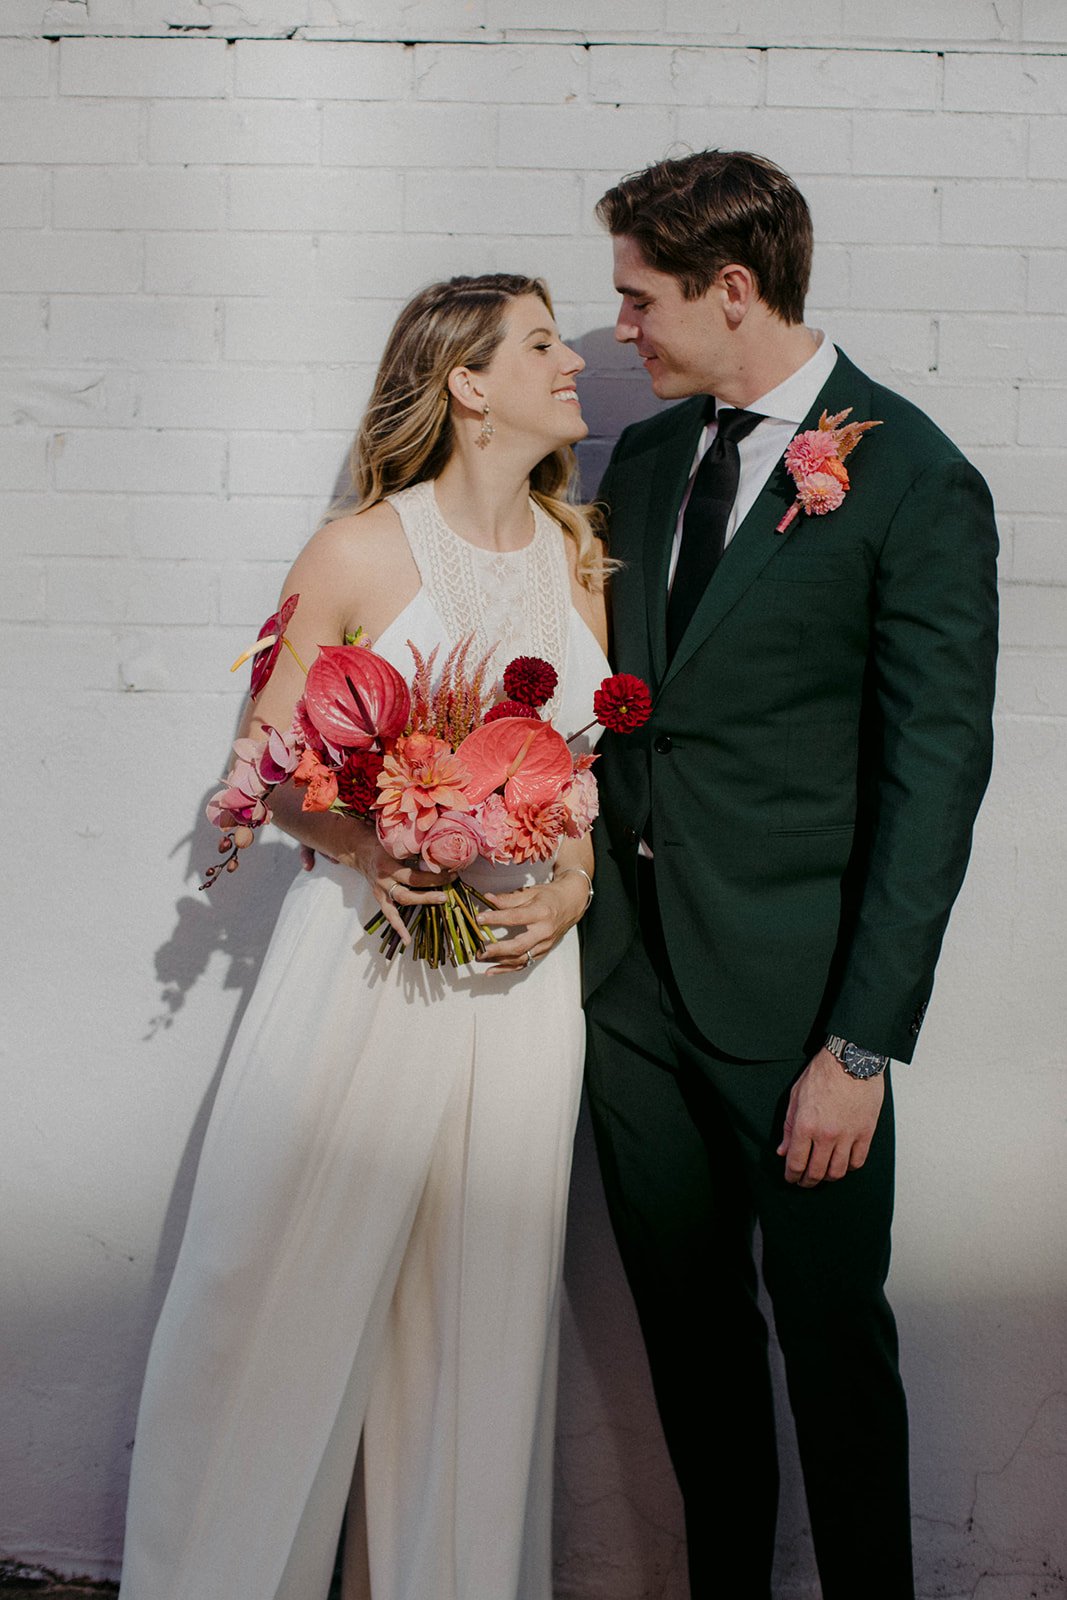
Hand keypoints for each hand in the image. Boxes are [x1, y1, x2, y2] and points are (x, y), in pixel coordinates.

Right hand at [346, 827, 451, 947]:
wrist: (359, 851)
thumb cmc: (380, 844)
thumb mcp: (395, 843)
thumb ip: (413, 850)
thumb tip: (439, 856)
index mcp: (388, 863)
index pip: (413, 873)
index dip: (433, 875)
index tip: (452, 873)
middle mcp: (384, 878)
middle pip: (409, 888)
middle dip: (431, 890)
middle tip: (448, 892)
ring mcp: (381, 890)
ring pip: (402, 901)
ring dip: (422, 902)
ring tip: (440, 903)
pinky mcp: (380, 898)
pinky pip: (390, 915)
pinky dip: (398, 928)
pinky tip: (407, 941)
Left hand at [476, 871, 590, 971]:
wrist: (571, 904)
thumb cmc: (549, 897)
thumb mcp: (530, 892)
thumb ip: (508, 899)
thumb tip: (487, 899)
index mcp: (541, 913)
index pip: (515, 917)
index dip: (495, 919)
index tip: (479, 919)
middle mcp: (544, 932)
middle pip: (519, 946)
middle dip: (497, 950)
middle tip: (480, 950)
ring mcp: (545, 945)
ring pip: (521, 959)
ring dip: (499, 961)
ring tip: (480, 958)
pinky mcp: (543, 952)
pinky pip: (524, 964)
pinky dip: (507, 969)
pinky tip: (491, 970)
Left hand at [777, 1047, 884, 1187]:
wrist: (851, 1059)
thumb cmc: (822, 1074)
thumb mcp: (796, 1097)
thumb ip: (789, 1127)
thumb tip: (783, 1150)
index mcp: (806, 1125)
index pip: (796, 1163)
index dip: (792, 1176)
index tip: (791, 1178)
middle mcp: (826, 1135)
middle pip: (816, 1172)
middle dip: (807, 1181)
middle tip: (804, 1182)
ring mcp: (848, 1135)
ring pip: (838, 1171)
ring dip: (827, 1177)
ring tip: (822, 1175)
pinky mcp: (866, 1132)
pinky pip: (858, 1161)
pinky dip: (849, 1168)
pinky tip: (842, 1164)